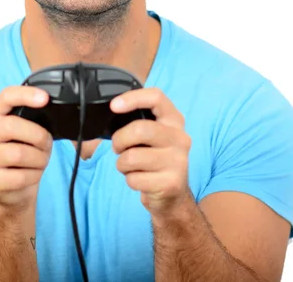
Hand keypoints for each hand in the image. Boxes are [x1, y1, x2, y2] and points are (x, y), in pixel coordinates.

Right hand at [0, 86, 52, 211]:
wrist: (13, 190)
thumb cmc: (24, 155)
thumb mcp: (28, 133)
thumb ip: (34, 118)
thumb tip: (49, 107)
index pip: (5, 96)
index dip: (25, 94)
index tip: (45, 98)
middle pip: (11, 125)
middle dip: (38, 136)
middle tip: (46, 145)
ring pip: (17, 153)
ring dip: (38, 159)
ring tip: (40, 161)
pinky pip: (18, 176)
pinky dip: (33, 176)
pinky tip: (32, 175)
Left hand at [110, 88, 191, 216]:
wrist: (173, 195)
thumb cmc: (154, 158)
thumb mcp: (152, 135)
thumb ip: (138, 120)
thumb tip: (112, 111)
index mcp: (174, 119)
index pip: (156, 97)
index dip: (133, 98)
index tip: (114, 106)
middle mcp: (180, 137)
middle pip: (140, 129)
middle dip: (120, 139)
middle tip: (118, 147)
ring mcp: (178, 161)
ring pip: (132, 157)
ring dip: (122, 164)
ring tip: (131, 166)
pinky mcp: (171, 183)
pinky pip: (134, 179)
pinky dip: (130, 180)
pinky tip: (140, 179)